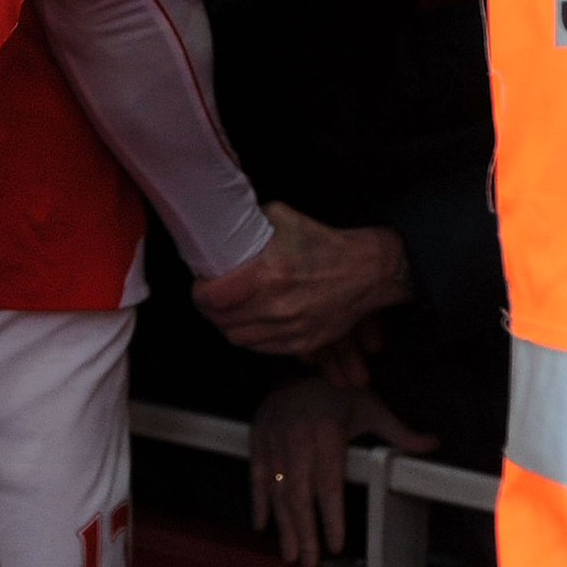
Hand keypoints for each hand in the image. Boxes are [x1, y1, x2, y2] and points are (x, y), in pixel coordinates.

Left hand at [195, 203, 412, 357]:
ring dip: (228, 326)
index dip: (200, 293)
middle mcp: (277, 306)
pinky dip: (251, 338)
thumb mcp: (282, 217)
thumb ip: (249, 224)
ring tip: (227, 311)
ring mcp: (291, 328)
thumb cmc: (322, 242)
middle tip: (209, 298)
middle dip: (210, 311)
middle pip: (223, 322)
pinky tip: (250, 322)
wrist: (366, 271)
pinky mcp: (303, 343)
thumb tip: (223, 226)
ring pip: (240, 339)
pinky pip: (263, 349)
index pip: (215, 297)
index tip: (200, 285)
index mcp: (269, 273)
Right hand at [250, 377, 435, 566]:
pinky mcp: (258, 438)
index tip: (336, 545)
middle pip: (300, 495)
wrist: (298, 366)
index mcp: (326, 433)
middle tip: (308, 564)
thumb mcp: (371, 406)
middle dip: (304, 533)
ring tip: (290, 555)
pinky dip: (258, 501)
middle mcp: (297, 439)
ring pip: (277, 490)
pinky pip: (256, 475)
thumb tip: (433, 444)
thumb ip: (399, 430)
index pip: (328, 485)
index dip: (331, 517)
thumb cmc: (338, 391)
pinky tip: (262, 525)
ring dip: (283, 526)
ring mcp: (274, 440)